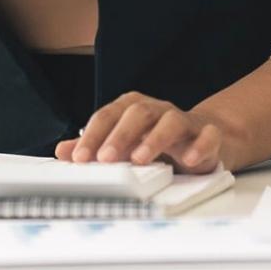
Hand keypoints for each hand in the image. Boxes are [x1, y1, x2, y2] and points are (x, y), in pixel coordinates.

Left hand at [51, 91, 226, 173]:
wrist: (201, 140)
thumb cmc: (155, 141)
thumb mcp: (123, 144)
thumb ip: (94, 146)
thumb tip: (62, 152)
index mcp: (131, 108)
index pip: (107, 116)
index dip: (92, 136)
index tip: (80, 158)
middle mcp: (156, 109)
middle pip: (136, 113)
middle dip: (119, 135)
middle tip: (105, 159)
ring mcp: (183, 120)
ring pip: (169, 121)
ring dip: (154, 140)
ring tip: (140, 160)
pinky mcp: (207, 135)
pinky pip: (206, 135)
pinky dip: (199, 146)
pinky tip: (189, 161)